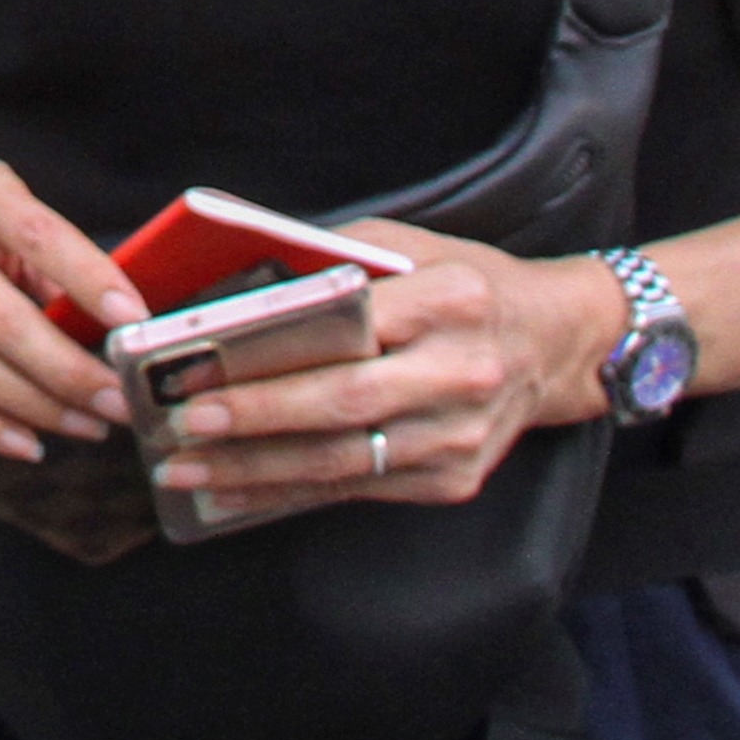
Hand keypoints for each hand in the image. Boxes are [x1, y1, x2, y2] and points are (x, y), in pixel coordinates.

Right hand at [0, 125, 141, 459]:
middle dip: (72, 374)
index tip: (134, 320)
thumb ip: (44, 249)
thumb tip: (101, 320)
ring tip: (89, 426)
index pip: (38, 237)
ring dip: (39, 409)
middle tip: (121, 401)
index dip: (89, 280)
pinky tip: (29, 444)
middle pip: (5, 323)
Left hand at [143, 221, 623, 515]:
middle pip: (342, 404)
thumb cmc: (468, 286)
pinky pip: (359, 490)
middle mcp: (464, 371)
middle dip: (254, 420)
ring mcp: (462, 435)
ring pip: (344, 461)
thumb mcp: (411, 247)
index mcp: (451, 299)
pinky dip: (291, 492)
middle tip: (182, 426)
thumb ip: (333, 259)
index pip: (349, 329)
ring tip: (187, 470)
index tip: (200, 367)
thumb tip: (235, 286)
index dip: (272, 354)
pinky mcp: (455, 479)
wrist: (557, 344)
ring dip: (257, 471)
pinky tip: (237, 491)